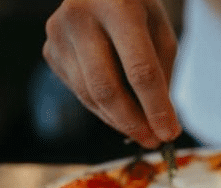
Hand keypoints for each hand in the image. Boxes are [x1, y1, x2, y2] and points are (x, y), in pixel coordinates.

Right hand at [43, 0, 181, 148]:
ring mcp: (59, 35)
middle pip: (107, 88)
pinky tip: (120, 110)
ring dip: (119, 121)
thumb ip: (161, 76)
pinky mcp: (50, 51)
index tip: (169, 134)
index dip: (156, 108)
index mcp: (118, 5)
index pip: (140, 70)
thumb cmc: (138, 10)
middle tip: (154, 141)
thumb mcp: (160, 33)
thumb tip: (160, 125)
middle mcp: (81, 17)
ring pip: (90, 96)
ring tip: (143, 131)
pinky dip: (103, 109)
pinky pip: (80, 93)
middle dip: (133, 123)